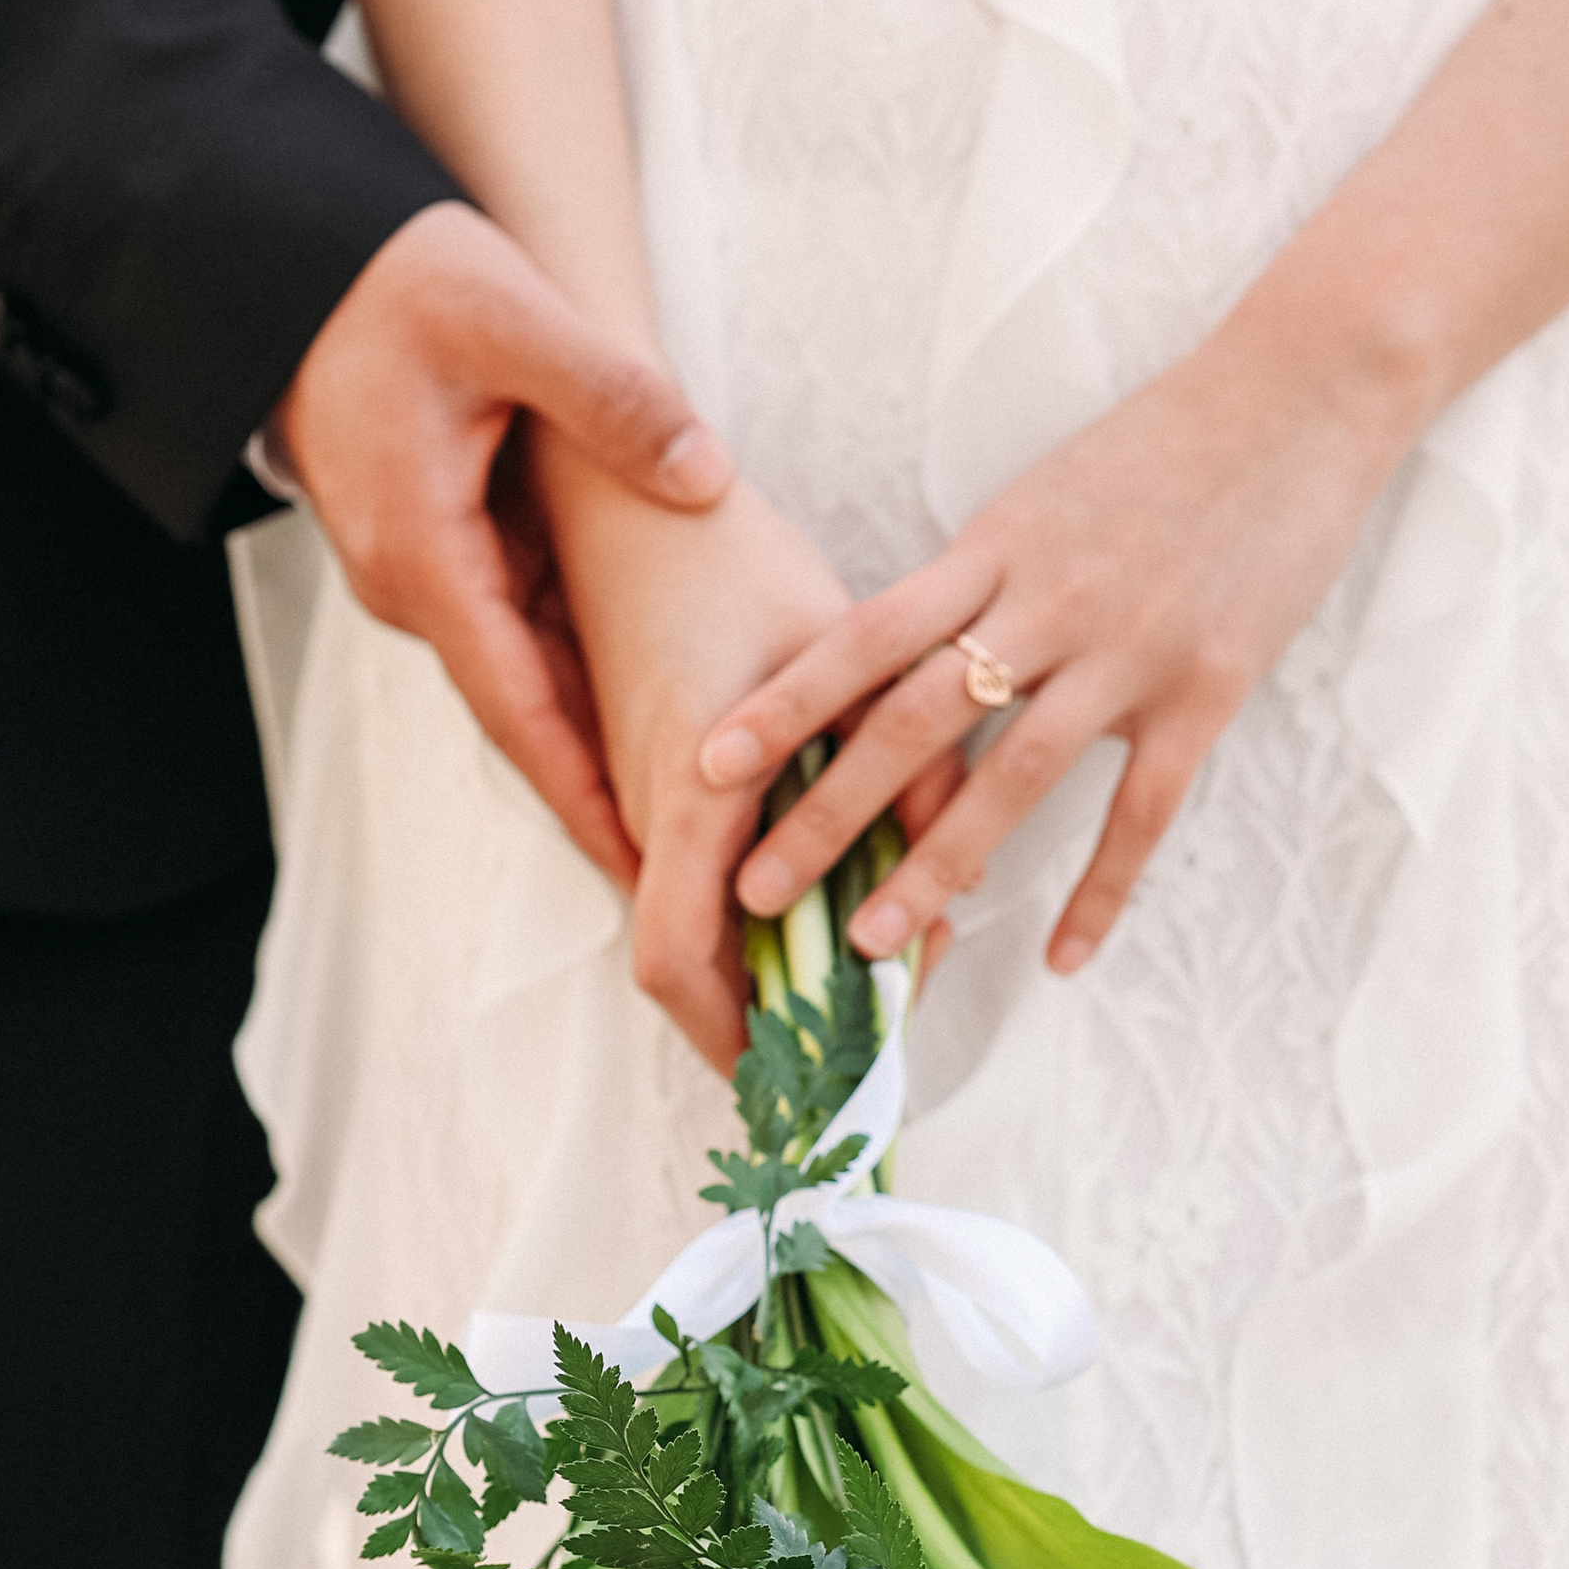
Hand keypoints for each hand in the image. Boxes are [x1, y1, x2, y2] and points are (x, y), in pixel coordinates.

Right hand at [269, 199, 733, 886]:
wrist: (287, 256)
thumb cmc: (384, 279)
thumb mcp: (509, 319)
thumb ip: (613, 398)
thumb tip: (706, 477)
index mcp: (426, 557)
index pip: (520, 710)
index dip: (585, 795)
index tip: (639, 874)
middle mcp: (415, 584)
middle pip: (528, 711)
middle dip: (604, 790)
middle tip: (688, 869)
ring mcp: (421, 567)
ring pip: (527, 668)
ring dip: (598, 732)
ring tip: (689, 802)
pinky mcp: (436, 539)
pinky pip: (519, 620)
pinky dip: (579, 664)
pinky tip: (651, 693)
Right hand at [535, 447, 856, 1069]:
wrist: (610, 483)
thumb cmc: (722, 550)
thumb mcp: (845, 651)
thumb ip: (905, 761)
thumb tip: (959, 873)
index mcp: (684, 788)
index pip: (677, 964)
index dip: (738, 1041)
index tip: (813, 1085)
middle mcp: (644, 811)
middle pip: (687, 970)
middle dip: (767, 1026)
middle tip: (860, 1055)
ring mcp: (633, 798)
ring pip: (690, 929)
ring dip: (766, 973)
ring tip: (863, 995)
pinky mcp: (645, 777)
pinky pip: (691, 880)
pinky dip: (754, 918)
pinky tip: (832, 907)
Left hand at [697, 325, 1424, 969]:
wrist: (1304, 393)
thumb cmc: (1166, 441)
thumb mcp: (1045, 495)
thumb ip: (978, 577)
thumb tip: (902, 652)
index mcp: (994, 548)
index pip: (865, 634)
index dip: (783, 702)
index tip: (707, 760)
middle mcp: (1047, 603)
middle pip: (916, 721)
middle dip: (828, 812)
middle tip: (755, 892)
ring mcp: (1128, 651)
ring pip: (1013, 779)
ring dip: (937, 868)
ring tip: (874, 942)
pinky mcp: (1206, 691)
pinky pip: (1142, 814)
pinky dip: (1099, 892)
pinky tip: (1061, 958)